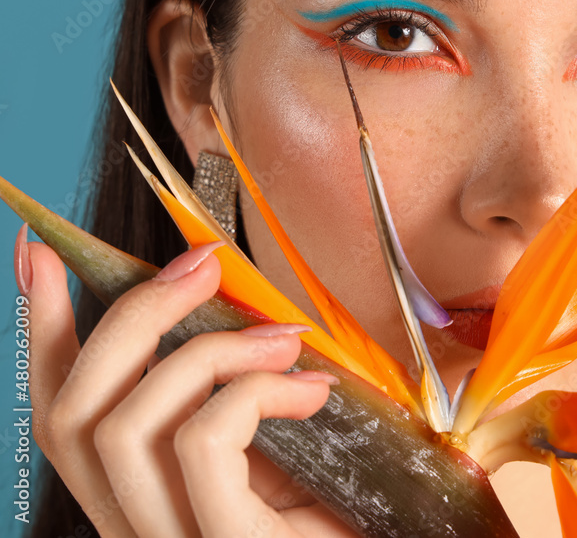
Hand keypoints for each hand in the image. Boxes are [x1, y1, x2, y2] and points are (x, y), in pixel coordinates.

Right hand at [19, 231, 359, 536]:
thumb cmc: (346, 512)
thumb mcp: (277, 453)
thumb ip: (232, 399)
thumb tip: (210, 306)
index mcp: (142, 502)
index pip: (62, 420)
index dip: (42, 333)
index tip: (42, 255)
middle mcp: (136, 529)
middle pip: (73, 413)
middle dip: (131, 315)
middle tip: (203, 264)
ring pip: (122, 423)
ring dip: (205, 350)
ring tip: (285, 338)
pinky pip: (200, 441)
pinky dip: (252, 390)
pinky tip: (310, 393)